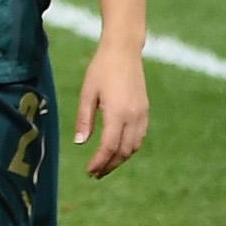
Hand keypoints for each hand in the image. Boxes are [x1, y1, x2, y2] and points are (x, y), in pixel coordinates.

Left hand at [74, 36, 148, 177]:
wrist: (124, 51)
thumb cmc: (101, 69)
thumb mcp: (87, 93)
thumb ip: (84, 119)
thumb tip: (80, 143)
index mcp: (117, 113)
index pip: (108, 147)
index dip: (99, 162)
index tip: (89, 171)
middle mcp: (133, 117)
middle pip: (123, 151)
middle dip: (109, 165)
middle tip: (95, 174)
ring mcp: (142, 114)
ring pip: (134, 146)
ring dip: (120, 159)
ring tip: (105, 165)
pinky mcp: (145, 110)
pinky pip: (139, 137)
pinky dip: (129, 148)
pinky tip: (118, 149)